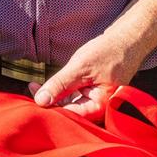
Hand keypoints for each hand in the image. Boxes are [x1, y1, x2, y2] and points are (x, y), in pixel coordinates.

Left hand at [31, 29, 146, 119]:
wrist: (124, 41)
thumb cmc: (107, 53)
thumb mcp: (79, 68)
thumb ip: (60, 84)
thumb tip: (40, 101)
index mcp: (101, 106)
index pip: (72, 115)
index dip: (52, 110)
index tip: (34, 100)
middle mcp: (99, 108)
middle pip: (70, 112)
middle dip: (50, 103)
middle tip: (32, 89)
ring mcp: (95, 101)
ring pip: (69, 105)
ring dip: (53, 96)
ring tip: (35, 86)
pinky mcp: (90, 94)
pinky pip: (73, 98)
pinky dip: (60, 92)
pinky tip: (46, 86)